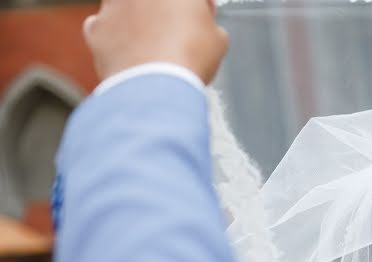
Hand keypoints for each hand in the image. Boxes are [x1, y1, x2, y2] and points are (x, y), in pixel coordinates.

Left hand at [83, 0, 228, 84]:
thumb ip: (208, 24)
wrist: (156, 86)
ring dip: (137, 20)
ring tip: (153, 46)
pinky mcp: (96, 28)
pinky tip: (131, 54)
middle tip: (178, 32)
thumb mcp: (218, 39)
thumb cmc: (186, 58)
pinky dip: (116, 39)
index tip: (202, 17)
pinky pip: (105, 28)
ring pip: (125, 7)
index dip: (199, 8)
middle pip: (154, 3)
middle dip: (165, 12)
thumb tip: (204, 28)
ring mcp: (113, 5)